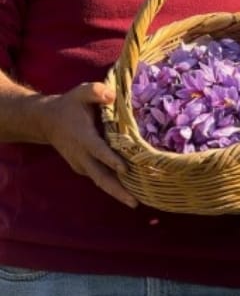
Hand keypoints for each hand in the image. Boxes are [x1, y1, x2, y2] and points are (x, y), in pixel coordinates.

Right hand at [40, 82, 136, 207]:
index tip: (125, 169)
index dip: (111, 159)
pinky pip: (100, 178)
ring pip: (100, 181)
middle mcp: (82, 155)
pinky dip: (113, 186)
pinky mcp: (84, 168)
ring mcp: (82, 164)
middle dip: (117, 190)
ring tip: (137, 202)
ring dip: (117, 192)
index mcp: (83, 137)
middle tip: (135, 203)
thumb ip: (96, 91)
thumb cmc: (69, 105)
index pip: (98, 150)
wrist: (46, 121)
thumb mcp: (81, 92)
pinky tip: (131, 191)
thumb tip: (113, 96)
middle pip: (100, 176)